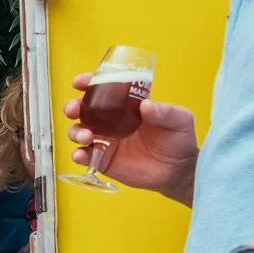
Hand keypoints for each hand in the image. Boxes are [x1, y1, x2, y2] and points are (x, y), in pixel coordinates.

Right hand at [64, 72, 199, 201]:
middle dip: (73, 107)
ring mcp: (106, 142)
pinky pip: (85, 156)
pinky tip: (81, 155)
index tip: (80, 82)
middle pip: (83, 111)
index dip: (88, 84)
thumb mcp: (179, 120)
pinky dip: (79, 155)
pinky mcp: (104, 161)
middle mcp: (111, 122)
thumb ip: (165, 112)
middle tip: (74, 110)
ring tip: (86, 137)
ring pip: (79, 132)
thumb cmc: (179, 140)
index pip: (103, 91)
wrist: (179, 170)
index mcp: (126, 107)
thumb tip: (145, 105)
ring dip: (76, 132)